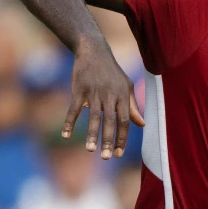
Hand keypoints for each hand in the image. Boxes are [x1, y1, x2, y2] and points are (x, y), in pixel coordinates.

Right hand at [64, 37, 144, 159]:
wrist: (93, 51)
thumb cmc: (112, 72)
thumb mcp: (126, 87)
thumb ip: (133, 107)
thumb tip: (142, 124)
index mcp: (122, 97)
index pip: (124, 121)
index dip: (122, 138)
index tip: (119, 154)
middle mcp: (110, 96)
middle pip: (111, 121)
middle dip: (109, 140)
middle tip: (107, 158)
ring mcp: (93, 93)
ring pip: (93, 117)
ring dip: (91, 134)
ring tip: (90, 150)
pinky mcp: (79, 89)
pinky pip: (74, 109)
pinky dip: (69, 122)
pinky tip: (65, 135)